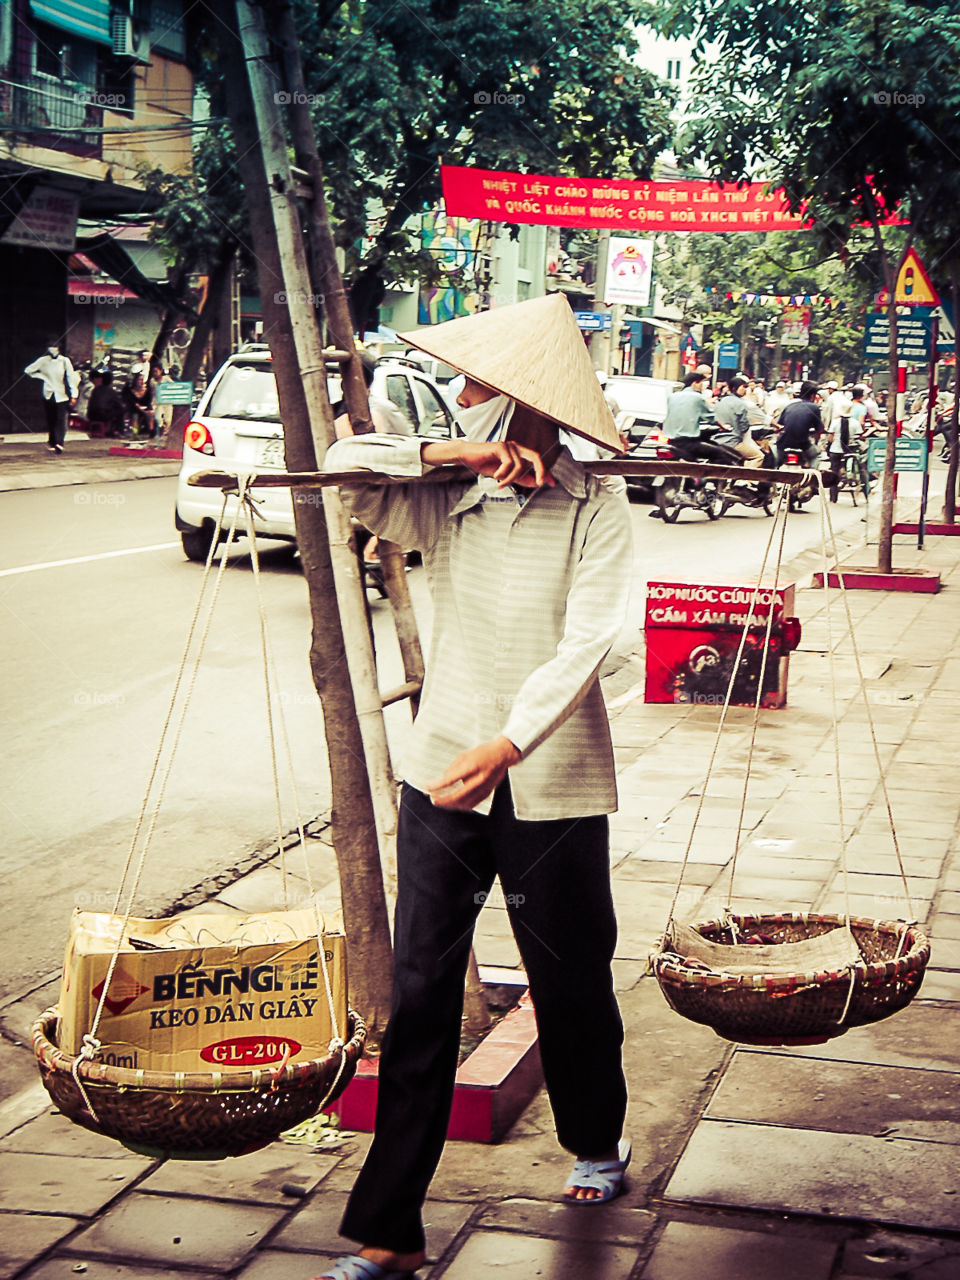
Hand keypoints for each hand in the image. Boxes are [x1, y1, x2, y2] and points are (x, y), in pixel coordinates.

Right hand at [422, 440, 554, 488]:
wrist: (467, 457)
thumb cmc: (484, 464)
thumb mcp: (505, 475)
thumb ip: (520, 478)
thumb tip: (534, 483)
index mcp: (518, 453)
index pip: (536, 461)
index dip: (546, 472)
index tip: (552, 483)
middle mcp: (516, 447)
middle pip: (535, 456)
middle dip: (540, 470)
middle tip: (539, 483)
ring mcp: (509, 445)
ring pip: (519, 466)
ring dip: (510, 479)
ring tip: (501, 484)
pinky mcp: (501, 446)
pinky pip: (509, 464)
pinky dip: (503, 473)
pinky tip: (495, 476)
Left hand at [426, 736, 521, 809]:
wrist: (503, 754)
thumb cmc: (484, 752)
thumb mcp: (465, 754)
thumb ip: (453, 767)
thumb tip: (442, 779)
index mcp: (471, 767)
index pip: (450, 780)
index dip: (436, 786)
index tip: (427, 788)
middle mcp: (478, 779)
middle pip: (456, 796)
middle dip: (442, 800)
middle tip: (433, 799)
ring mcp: (484, 788)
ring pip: (464, 803)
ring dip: (450, 805)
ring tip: (441, 802)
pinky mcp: (487, 793)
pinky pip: (472, 804)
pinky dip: (461, 806)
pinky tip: (454, 804)